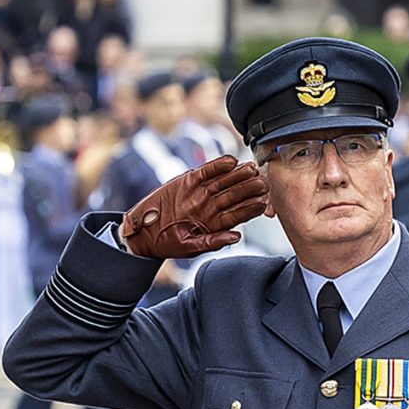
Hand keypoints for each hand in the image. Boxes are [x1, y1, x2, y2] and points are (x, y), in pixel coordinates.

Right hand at [121, 154, 268, 259]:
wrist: (144, 233)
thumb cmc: (167, 243)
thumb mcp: (190, 247)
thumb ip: (214, 242)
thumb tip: (236, 237)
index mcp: (214, 223)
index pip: (238, 214)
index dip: (251, 208)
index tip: (263, 202)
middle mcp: (210, 206)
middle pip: (234, 195)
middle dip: (249, 188)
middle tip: (263, 181)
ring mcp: (200, 192)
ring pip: (223, 182)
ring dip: (238, 174)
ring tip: (251, 169)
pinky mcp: (187, 181)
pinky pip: (205, 171)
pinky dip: (217, 165)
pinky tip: (230, 161)